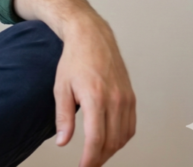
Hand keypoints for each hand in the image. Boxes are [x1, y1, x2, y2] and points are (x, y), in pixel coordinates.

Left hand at [54, 16, 135, 166]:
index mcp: (96, 97)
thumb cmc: (74, 60)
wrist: (92, 37)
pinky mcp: (131, 97)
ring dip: (111, 150)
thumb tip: (63, 142)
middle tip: (88, 165)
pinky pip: (130, 126)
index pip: (96, 138)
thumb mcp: (60, 88)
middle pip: (112, 141)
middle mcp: (115, 99)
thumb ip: (63, 118)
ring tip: (96, 156)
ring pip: (124, 136)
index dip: (90, 158)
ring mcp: (127, 98)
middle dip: (100, 158)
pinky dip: (121, 138)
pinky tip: (110, 142)